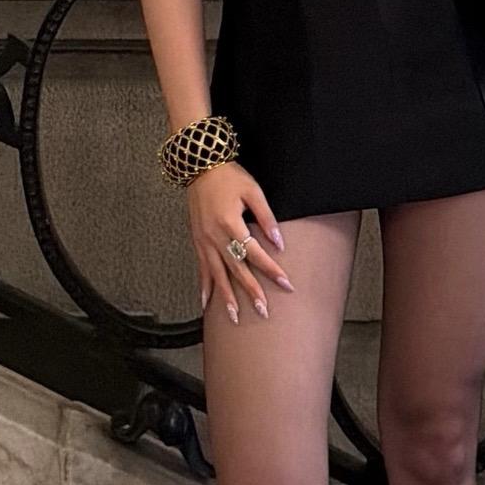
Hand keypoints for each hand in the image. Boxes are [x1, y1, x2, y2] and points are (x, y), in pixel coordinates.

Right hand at [186, 163, 293, 323]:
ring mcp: (203, 241)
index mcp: (230, 223)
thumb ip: (266, 217)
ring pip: (217, 275)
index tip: (286, 283)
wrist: (199, 166)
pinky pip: (201, 269)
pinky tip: (207, 303)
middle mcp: (215, 236)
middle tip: (263, 311)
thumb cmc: (228, 176)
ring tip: (235, 317)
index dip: (272, 269)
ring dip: (226, 298)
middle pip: (236, 270)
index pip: (255, 253)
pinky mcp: (197, 241)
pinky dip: (205, 287)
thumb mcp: (253, 191)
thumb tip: (279, 242)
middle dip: (251, 292)